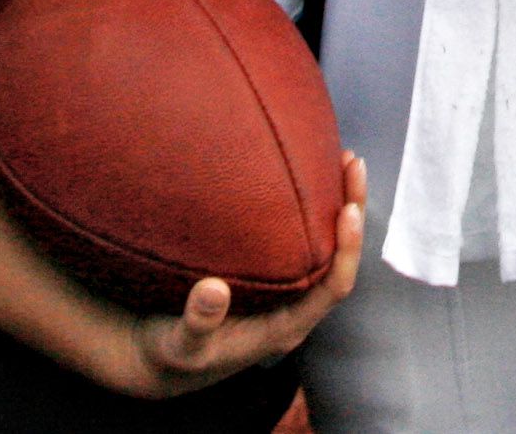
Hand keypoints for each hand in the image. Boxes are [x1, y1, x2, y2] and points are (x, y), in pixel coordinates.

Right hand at [112, 155, 365, 398]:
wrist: (163, 358)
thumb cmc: (173, 352)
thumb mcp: (177, 345)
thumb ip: (197, 323)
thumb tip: (213, 290)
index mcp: (284, 328)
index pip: (333, 289)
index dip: (347, 250)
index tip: (349, 210)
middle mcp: (293, 307)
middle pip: (339, 257)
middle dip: (351, 209)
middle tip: (352, 162)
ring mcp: (285, 289)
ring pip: (325, 244)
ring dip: (336, 202)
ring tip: (341, 158)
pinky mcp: (269, 271)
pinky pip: (303, 237)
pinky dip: (310, 206)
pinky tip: (307, 174)